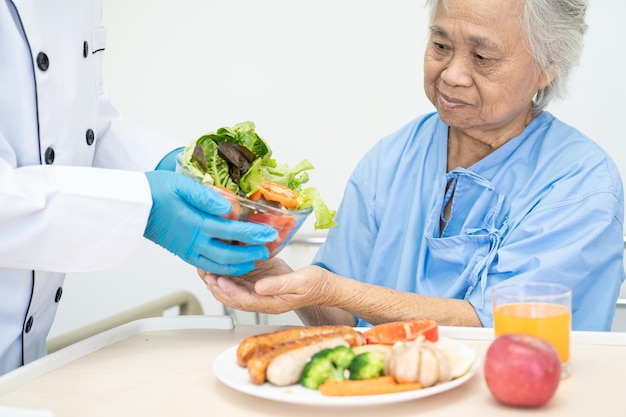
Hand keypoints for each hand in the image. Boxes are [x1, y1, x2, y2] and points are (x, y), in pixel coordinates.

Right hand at [144, 170, 277, 274]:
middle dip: (251, 253)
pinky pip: (205, 266)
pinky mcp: (182, 252)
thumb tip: (230, 207)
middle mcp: (192, 241)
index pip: (232, 232)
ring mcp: (186, 250)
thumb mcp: (181, 184)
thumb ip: (207, 197)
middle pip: (229, 255)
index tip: (270, 232)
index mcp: (195, 224)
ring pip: (218, 265)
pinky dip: (222, 268)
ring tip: (255, 260)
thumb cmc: (154, 190)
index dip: (253, 234)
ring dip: (239, 264)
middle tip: (268, 249)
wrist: (131, 204)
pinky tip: (231, 264)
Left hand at [200, 259, 328, 313]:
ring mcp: (261, 291)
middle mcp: (263, 299)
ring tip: (206, 267)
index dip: (229, 292)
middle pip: (233, 298)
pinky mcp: (261, 282)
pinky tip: (221, 262)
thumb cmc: (316, 285)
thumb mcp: (301, 282)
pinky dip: (229, 272)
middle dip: (217, 287)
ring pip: (234, 289)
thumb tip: (260, 288)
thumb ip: (280, 285)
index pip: (244, 301)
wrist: (325, 286)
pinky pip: (241, 279)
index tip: (219, 281)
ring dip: (219, 280)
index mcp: (271, 303)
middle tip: (205, 273)